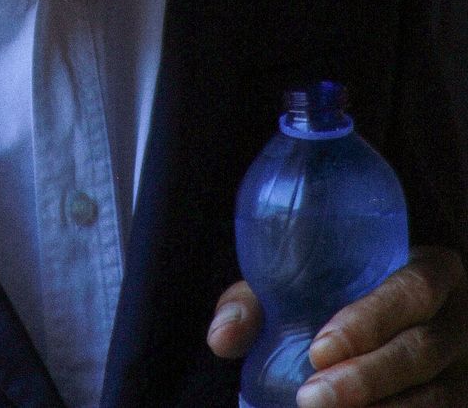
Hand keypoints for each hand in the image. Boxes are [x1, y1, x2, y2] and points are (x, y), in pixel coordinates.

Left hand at [207, 246, 467, 404]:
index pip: (412, 291)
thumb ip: (262, 299)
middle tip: (311, 399)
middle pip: (421, 351)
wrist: (388, 320)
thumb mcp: (308, 280)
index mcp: (431, 271)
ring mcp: (464, 369)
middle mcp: (456, 322)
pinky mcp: (460, 400)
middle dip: (366, 379)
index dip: (370, 320)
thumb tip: (222, 338)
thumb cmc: (343, 290)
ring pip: (436, 398)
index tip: (318, 349)